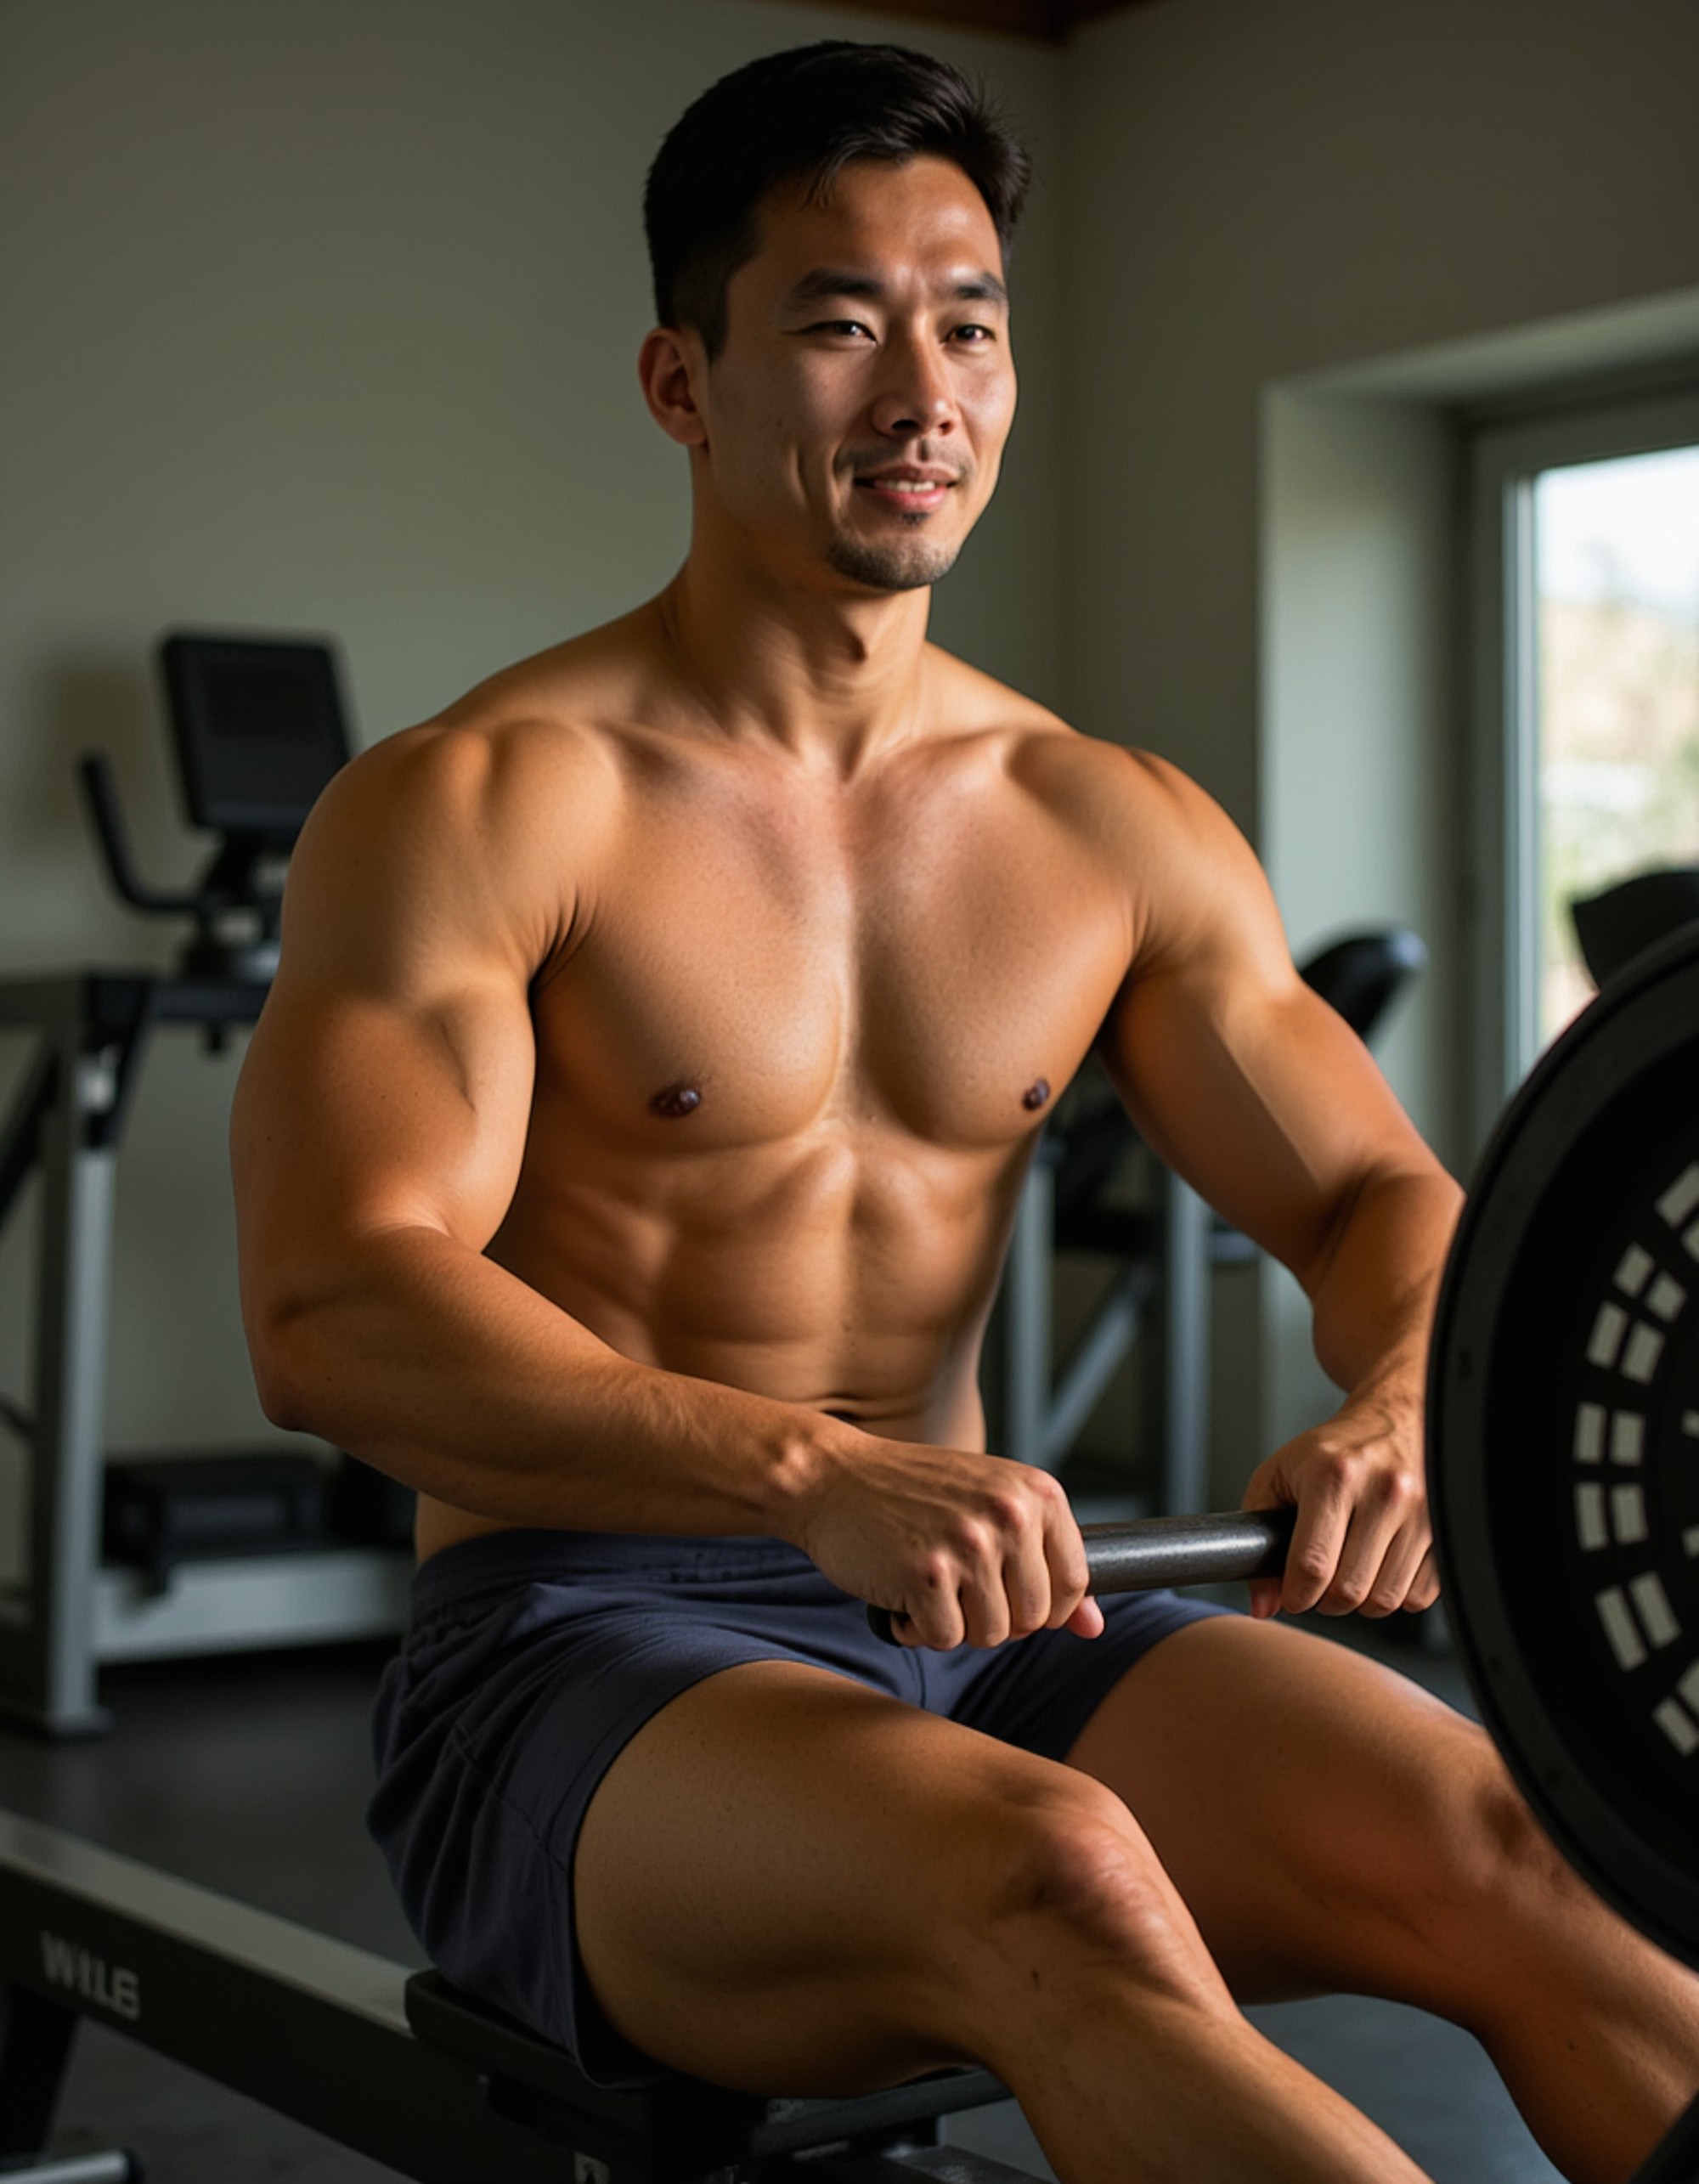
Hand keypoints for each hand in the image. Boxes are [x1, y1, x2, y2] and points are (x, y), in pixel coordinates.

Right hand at [795, 1431, 1104, 1649]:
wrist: (833, 1477)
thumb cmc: (914, 1493)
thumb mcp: (991, 1508)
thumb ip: (1045, 1562)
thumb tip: (1095, 1626)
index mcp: (1037, 1492)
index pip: (1076, 1582)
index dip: (1047, 1607)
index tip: (1011, 1596)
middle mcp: (1009, 1515)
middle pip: (1035, 1618)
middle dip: (996, 1618)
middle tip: (957, 1586)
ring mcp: (968, 1544)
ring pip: (992, 1635)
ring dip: (956, 1624)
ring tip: (929, 1584)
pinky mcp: (926, 1575)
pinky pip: (945, 1639)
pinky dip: (918, 1629)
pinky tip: (901, 1593)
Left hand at [1241, 1380, 1437, 1620]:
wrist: (1394, 1420)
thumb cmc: (1333, 1451)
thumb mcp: (1278, 1476)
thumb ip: (1257, 1535)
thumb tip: (1262, 1605)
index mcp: (1334, 1474)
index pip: (1312, 1563)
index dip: (1296, 1594)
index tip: (1293, 1595)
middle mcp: (1384, 1490)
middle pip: (1350, 1590)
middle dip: (1326, 1600)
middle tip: (1320, 1584)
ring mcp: (1422, 1510)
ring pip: (1386, 1599)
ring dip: (1362, 1601)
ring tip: (1350, 1572)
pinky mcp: (1447, 1529)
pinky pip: (1419, 1595)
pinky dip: (1395, 1594)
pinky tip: (1380, 1566)